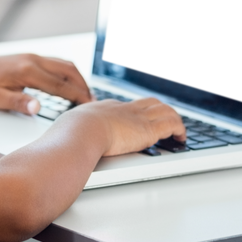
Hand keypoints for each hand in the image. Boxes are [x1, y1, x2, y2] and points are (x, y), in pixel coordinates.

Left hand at [0, 53, 92, 113]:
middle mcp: (33, 60)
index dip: (76, 96)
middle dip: (83, 86)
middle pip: (68, 71)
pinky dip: (68, 74)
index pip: (59, 85)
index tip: (88, 106)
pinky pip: (57, 64)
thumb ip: (19, 102)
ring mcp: (33, 57)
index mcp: (27, 71)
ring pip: (64, 65)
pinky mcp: (31, 58)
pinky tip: (70, 85)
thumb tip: (38, 108)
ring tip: (85, 95)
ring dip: (77, 79)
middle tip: (92, 102)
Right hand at [61, 98, 185, 155]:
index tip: (140, 119)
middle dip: (159, 110)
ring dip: (173, 119)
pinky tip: (180, 138)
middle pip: (150, 103)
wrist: (80, 132)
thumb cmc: (70, 133)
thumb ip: (70, 131)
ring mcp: (138, 118)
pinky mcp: (148, 130)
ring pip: (165, 111)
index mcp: (107, 108)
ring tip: (178, 131)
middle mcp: (125, 109)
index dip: (137, 112)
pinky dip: (179, 129)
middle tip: (165, 120)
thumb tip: (60, 137)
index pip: (127, 106)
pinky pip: (171, 124)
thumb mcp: (69, 127)